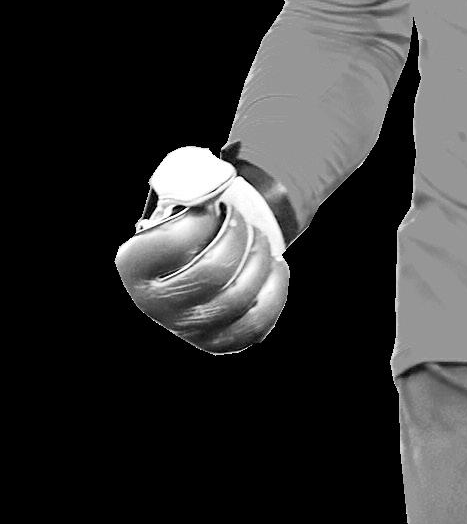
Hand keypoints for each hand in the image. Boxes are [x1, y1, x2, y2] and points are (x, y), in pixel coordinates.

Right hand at [115, 147, 289, 353]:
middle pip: (210, 273)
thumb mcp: (186, 190)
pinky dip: (274, 290)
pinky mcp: (218, 340)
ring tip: (258, 240)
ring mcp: (186, 327)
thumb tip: (212, 187)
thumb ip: (192, 183)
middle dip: (238, 237)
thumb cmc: (198, 213)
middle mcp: (154, 302)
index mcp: (135, 263)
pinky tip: (274, 268)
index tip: (213, 209)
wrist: (213, 243)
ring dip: (259, 258)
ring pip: (236, 299)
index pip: (170, 243)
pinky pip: (256, 324)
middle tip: (241, 221)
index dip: (203, 221)